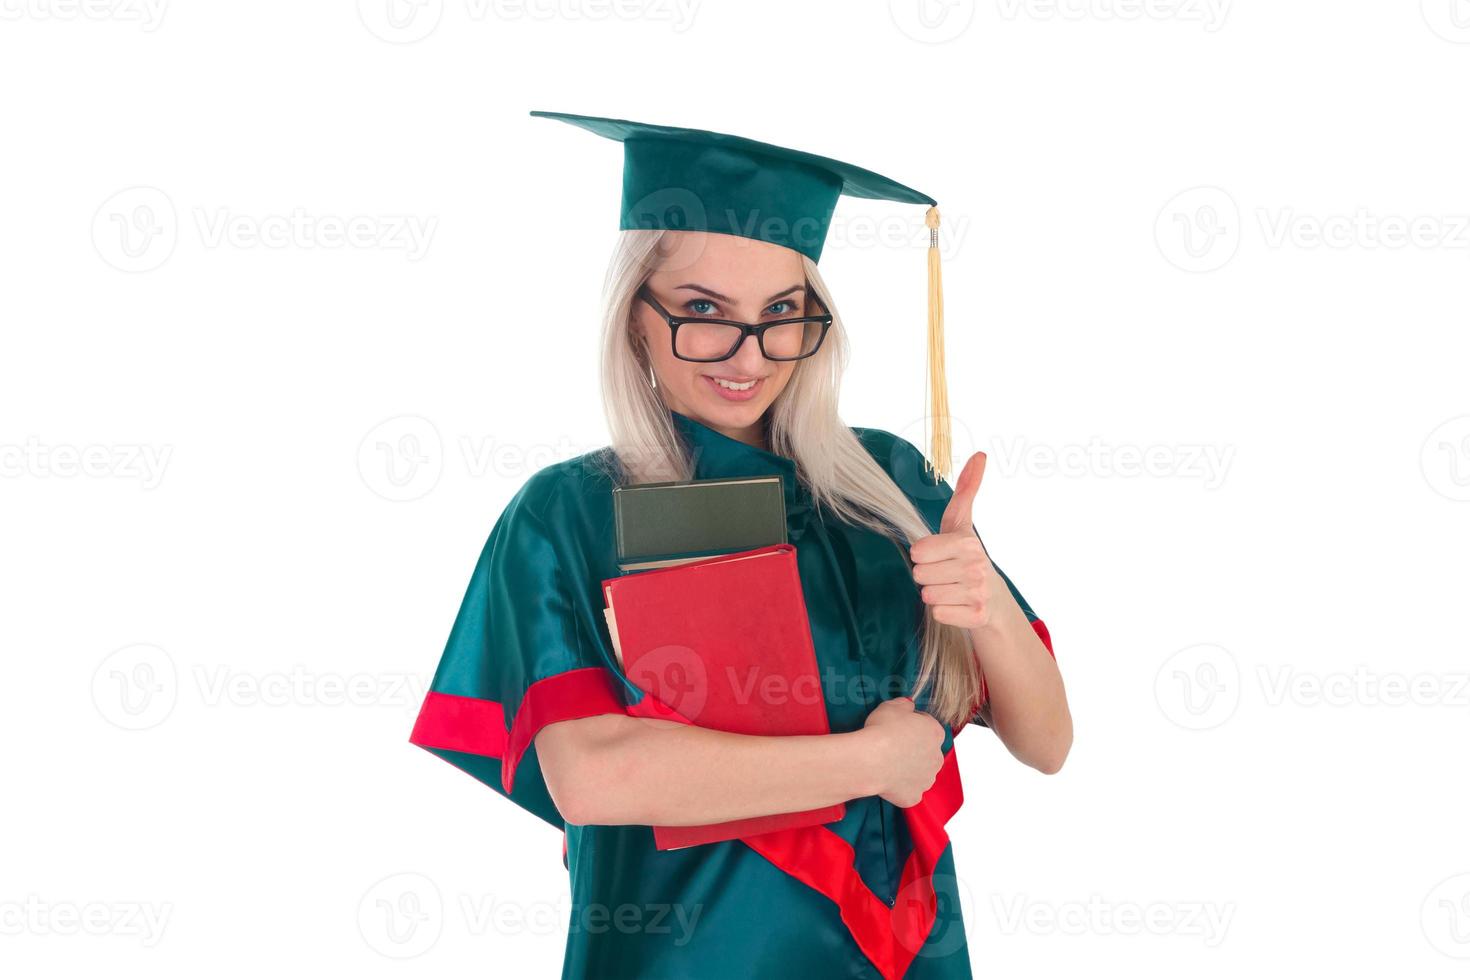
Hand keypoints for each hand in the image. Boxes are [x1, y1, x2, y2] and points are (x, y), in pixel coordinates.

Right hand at [861, 697, 945, 807]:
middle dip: (915, 749)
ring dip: (910, 770)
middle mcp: (936, 757)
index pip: (929, 726)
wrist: (870, 760)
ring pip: (921, 773)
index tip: (901, 726)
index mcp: (934, 732)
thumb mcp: (890, 706)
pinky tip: (888, 781)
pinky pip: (909, 792)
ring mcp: (926, 779)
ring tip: (890, 764)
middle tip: (894, 746)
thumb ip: (903, 705)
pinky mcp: (914, 796)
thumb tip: (908, 706)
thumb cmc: (881, 732)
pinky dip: (901, 789)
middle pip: (928, 752)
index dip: (914, 725)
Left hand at [910, 451, 997, 629]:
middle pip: (919, 574)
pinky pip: (938, 614)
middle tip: (945, 574)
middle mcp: (976, 566)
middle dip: (928, 576)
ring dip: (935, 594)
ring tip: (951, 589)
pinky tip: (957, 605)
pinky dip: (943, 612)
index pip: (918, 551)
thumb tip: (980, 454)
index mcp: (968, 542)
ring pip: (928, 595)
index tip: (939, 555)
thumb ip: (967, 489)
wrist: (993, 599)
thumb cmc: (966, 556)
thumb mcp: (962, 523)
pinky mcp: (976, 617)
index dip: (923, 555)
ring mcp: (978, 593)